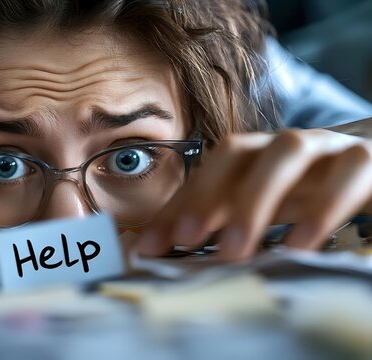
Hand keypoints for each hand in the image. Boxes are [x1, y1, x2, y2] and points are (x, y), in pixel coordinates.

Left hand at [137, 129, 371, 259]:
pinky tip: (300, 245)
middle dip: (207, 194)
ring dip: (255, 201)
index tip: (151, 246)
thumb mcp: (269, 206)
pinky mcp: (369, 161)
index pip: (207, 171)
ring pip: (287, 153)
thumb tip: (160, 246)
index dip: (179, 203)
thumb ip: (223, 219)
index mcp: (258, 153)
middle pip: (239, 152)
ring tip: (232, 251)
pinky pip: (348, 173)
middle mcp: (287, 144)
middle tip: (186, 240)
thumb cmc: (317, 189)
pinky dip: (322, 208)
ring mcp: (328, 146)